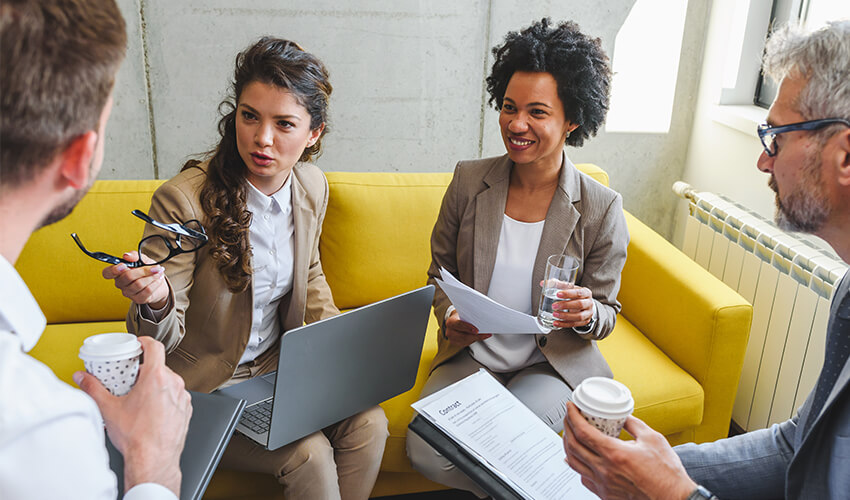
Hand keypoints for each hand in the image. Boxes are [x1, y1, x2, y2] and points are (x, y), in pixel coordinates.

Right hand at [75, 336, 191, 495]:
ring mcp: (182, 397)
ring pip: (169, 382)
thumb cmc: (136, 437)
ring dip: (155, 385)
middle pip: (159, 366)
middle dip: (144, 370)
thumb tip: (82, 378)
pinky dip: (164, 398)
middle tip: (131, 379)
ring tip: (140, 398)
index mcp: (156, 378)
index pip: (155, 346)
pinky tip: (152, 410)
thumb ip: (93, 388)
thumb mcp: (109, 409)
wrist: (153, 460)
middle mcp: (174, 384)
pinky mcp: (186, 410)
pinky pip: (175, 396)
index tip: (139, 343)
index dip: (145, 341)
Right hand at [102, 251, 168, 307]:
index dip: (113, 270)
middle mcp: (120, 283)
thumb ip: (134, 256)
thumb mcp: (142, 259)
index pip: (107, 273)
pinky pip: (147, 290)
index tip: (123, 265)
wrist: (158, 281)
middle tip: (155, 267)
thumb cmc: (146, 269)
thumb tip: (126, 256)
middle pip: (127, 277)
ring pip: (139, 284)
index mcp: (117, 272)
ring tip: (159, 272)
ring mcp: (128, 293)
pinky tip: (158, 279)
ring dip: (152, 276)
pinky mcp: (138, 299)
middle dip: (144, 270)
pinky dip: (155, 283)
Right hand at [444, 310, 490, 346]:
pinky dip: (474, 340)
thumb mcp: (464, 313)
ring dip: (476, 338)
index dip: (468, 327)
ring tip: (485, 335)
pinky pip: (466, 343)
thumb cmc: (461, 315)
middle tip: (486, 334)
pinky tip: (479, 337)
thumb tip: (482, 317)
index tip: (477, 330)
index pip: (459, 325)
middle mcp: (449, 331)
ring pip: (466, 341)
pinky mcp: (456, 343)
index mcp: (450, 322)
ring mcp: (452, 339)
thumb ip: (471, 315)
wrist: (455, 320)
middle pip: (463, 336)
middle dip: (475, 336)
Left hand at [542, 280, 593, 328]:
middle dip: (566, 305)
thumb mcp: (569, 288)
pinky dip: (564, 324)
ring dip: (565, 316)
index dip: (568, 294)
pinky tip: (556, 323)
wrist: (585, 304)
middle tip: (554, 305)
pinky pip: (574, 324)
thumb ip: (557, 284)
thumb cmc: (576, 295)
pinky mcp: (584, 321)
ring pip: (578, 316)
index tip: (558, 294)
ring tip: (555, 314)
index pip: (578, 292)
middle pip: (579, 304)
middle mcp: (589, 303)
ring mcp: (588, 313)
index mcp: (586, 292)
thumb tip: (543, 283)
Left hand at [562, 402, 695, 499]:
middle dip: (566, 428)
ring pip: (574, 463)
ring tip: (569, 435)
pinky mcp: (605, 494)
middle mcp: (605, 470)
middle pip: (573, 446)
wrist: (673, 499)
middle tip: (568, 417)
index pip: (583, 432)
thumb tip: (622, 415)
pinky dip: (576, 465)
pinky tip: (578, 459)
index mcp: (615, 454)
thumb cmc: (667, 474)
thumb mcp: (652, 439)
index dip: (572, 416)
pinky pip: (583, 478)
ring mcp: (603, 484)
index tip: (570, 407)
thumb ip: (634, 424)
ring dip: (568, 446)